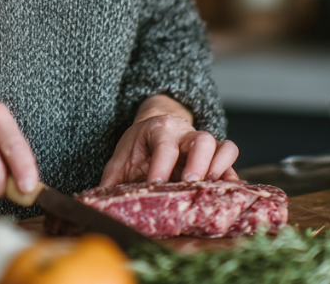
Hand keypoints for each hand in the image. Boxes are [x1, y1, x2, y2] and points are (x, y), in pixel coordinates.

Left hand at [100, 99, 238, 186]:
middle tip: (190, 183)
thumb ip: (111, 180)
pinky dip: (232, 180)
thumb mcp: (121, 158)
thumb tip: (96, 203)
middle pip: (202, 140)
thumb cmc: (140, 145)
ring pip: (224, 147)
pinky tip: (226, 195)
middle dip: (198, 163)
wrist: (158, 125)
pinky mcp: (217, 159)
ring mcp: (205, 145)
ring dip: (220, 168)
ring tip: (210, 188)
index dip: (161, 166)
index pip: (164, 146)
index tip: (155, 185)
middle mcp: (186, 134)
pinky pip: (233, 164)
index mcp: (160, 130)